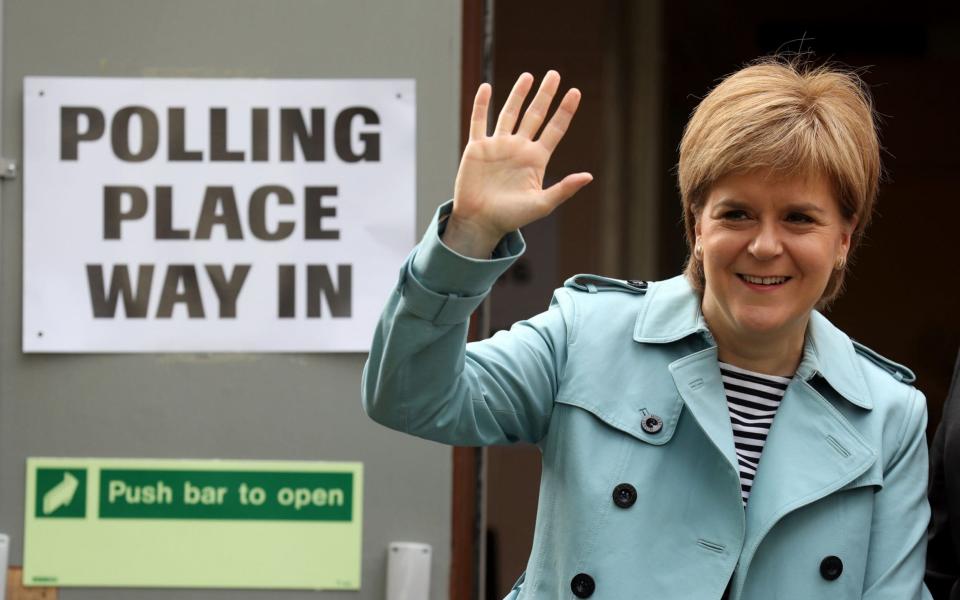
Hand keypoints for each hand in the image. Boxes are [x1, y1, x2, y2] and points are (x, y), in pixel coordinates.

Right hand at [445, 71, 592, 257]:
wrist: (480, 222)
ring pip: (509, 113)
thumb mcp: (542, 205)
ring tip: (528, 76)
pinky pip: (479, 121)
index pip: (554, 129)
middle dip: (545, 95)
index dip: (565, 111)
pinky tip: (486, 87)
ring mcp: (498, 146)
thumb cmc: (512, 217)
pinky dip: (482, 105)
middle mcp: (519, 148)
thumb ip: (564, 189)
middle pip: (535, 115)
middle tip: (554, 74)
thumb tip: (588, 176)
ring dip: (518, 94)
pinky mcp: (477, 148)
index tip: (575, 92)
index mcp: (536, 159)